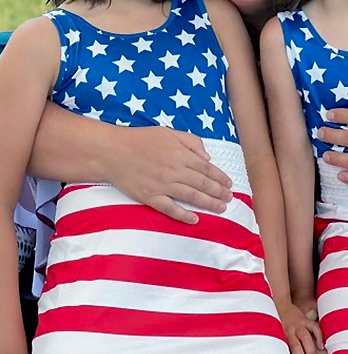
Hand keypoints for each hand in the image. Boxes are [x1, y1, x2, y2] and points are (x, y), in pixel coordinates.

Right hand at [110, 127, 232, 223]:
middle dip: (219, 192)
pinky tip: (195, 219)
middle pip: (203, 185)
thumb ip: (192, 142)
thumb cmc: (140, 140)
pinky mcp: (149, 197)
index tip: (229, 184)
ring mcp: (162, 185)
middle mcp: (174, 171)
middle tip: (230, 198)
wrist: (111, 151)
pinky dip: (183, 215)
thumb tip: (208, 157)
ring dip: (209, 203)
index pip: (207, 169)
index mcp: (181, 155)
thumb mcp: (169, 133)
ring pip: (192, 197)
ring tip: (221, 208)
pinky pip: (169, 209)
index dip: (221, 178)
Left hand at [276, 299, 323, 353]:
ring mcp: (297, 325)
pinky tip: (322, 347)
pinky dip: (319, 337)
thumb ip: (279, 349)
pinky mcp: (305, 319)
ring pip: (305, 340)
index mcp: (278, 338)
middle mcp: (287, 331)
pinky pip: (314, 328)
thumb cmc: (274, 324)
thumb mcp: (272, 336)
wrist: (276, 303)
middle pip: (295, 350)